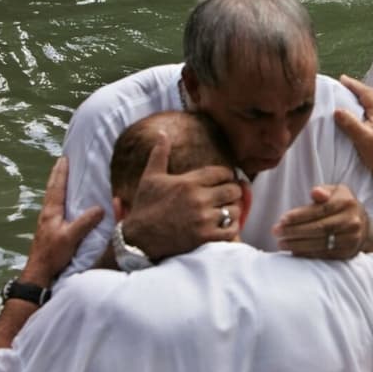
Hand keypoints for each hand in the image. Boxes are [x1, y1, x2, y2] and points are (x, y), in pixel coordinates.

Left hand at [20, 158, 103, 286]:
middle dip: (57, 174)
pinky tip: (64, 200)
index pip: (57, 187)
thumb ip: (84, 222)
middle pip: (52, 188)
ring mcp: (47, 220)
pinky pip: (55, 205)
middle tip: (62, 161)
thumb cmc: (53, 254)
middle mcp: (47, 213)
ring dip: (57, 184)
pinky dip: (59, 196)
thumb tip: (100, 208)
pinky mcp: (50, 228)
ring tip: (63, 175)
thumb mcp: (71, 237)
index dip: (61, 172)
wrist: (39, 272)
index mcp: (52, 211)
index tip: (65, 158)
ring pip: (52, 196)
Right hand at [121, 131, 243, 259]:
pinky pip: (232, 230)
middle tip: (227, 196)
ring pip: (234, 210)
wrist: (138, 239)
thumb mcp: (150, 178)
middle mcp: (198, 198)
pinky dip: (232, 228)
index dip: (227, 175)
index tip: (224, 180)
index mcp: (188, 182)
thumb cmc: (145, 207)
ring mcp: (202, 219)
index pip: (222, 173)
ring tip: (226, 211)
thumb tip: (162, 133)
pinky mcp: (204, 237)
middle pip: (233, 190)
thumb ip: (160, 154)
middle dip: (233, 192)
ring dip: (232, 211)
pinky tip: (225, 226)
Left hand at [272, 184, 372, 258]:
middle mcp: (352, 221)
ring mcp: (351, 239)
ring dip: (297, 244)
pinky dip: (307, 254)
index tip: (282, 219)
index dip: (299, 215)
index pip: (320, 210)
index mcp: (347, 203)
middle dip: (294, 231)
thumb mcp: (336, 192)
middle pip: (319, 228)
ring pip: (320, 243)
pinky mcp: (347, 253)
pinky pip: (324, 255)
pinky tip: (294, 251)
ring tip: (281, 243)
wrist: (364, 227)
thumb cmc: (343, 206)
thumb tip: (315, 193)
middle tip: (276, 232)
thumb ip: (323, 191)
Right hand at [333, 74, 372, 184]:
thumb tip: (337, 110)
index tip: (342, 79)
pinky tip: (357, 118)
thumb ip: (350, 123)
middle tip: (343, 87)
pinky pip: (371, 115)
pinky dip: (362, 112)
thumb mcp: (363, 137)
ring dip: (359, 101)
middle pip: (370, 97)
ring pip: (371, 107)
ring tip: (347, 100)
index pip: (366, 93)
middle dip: (356, 90)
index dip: (354, 85)